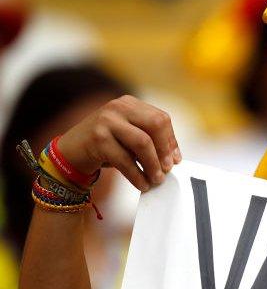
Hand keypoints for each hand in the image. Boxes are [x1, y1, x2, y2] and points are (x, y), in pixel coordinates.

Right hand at [57, 95, 180, 191]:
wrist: (70, 152)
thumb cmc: (106, 146)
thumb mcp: (129, 137)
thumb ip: (150, 140)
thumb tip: (175, 157)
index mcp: (129, 104)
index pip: (161, 119)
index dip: (171, 141)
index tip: (175, 160)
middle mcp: (118, 107)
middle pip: (155, 125)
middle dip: (164, 150)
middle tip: (167, 169)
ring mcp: (106, 121)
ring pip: (142, 142)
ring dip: (152, 165)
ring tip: (157, 180)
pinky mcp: (97, 138)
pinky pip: (125, 160)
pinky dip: (137, 175)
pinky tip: (142, 184)